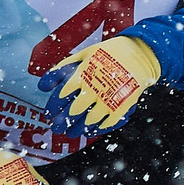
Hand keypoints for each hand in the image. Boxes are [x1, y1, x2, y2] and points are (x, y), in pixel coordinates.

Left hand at [39, 34, 161, 132]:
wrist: (140, 53)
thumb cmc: (109, 52)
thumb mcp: (84, 53)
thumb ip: (63, 68)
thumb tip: (43, 85)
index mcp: (83, 74)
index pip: (61, 95)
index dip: (52, 107)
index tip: (49, 113)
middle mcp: (94, 88)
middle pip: (72, 112)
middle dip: (62, 122)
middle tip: (57, 127)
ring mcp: (108, 99)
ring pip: (88, 121)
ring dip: (77, 129)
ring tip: (72, 132)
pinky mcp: (122, 106)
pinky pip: (106, 123)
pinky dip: (97, 129)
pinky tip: (91, 130)